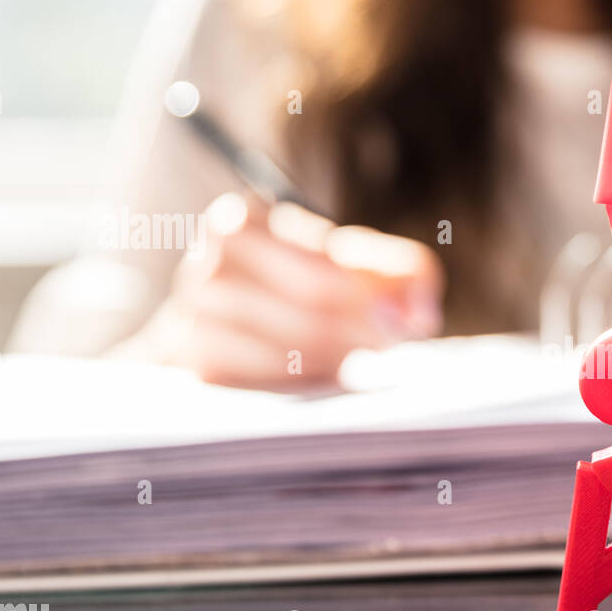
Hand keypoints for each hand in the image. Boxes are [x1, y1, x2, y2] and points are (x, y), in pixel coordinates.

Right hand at [116, 194, 442, 388]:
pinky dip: (304, 385)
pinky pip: (262, 387)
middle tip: (393, 346)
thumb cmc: (302, 280)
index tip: (407, 323)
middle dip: (363, 336)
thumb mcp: (351, 261)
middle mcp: (204, 267)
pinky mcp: (195, 368)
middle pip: (307, 317)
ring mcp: (190, 321)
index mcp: (239, 223)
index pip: (322, 275)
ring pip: (287, 356)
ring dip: (336, 363)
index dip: (373, 304)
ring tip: (359, 359)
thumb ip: (400, 272)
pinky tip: (323, 377)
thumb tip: (421, 314)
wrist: (230, 316)